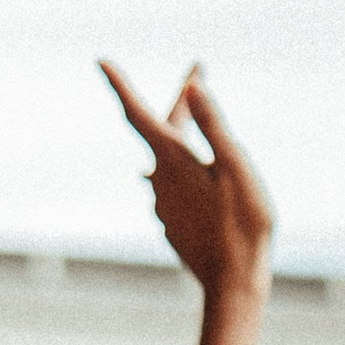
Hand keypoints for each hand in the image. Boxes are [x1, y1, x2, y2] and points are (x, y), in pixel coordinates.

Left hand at [101, 60, 273, 305]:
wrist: (233, 284)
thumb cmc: (243, 225)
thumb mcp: (237, 168)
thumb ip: (214, 127)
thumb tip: (194, 88)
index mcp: (172, 161)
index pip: (138, 113)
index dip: (119, 85)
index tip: (100, 61)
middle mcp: (159, 181)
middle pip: (160, 131)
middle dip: (179, 103)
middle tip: (198, 76)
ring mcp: (163, 204)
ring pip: (168, 160)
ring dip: (183, 139)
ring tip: (200, 121)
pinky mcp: (172, 223)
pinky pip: (175, 186)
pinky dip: (187, 170)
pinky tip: (202, 176)